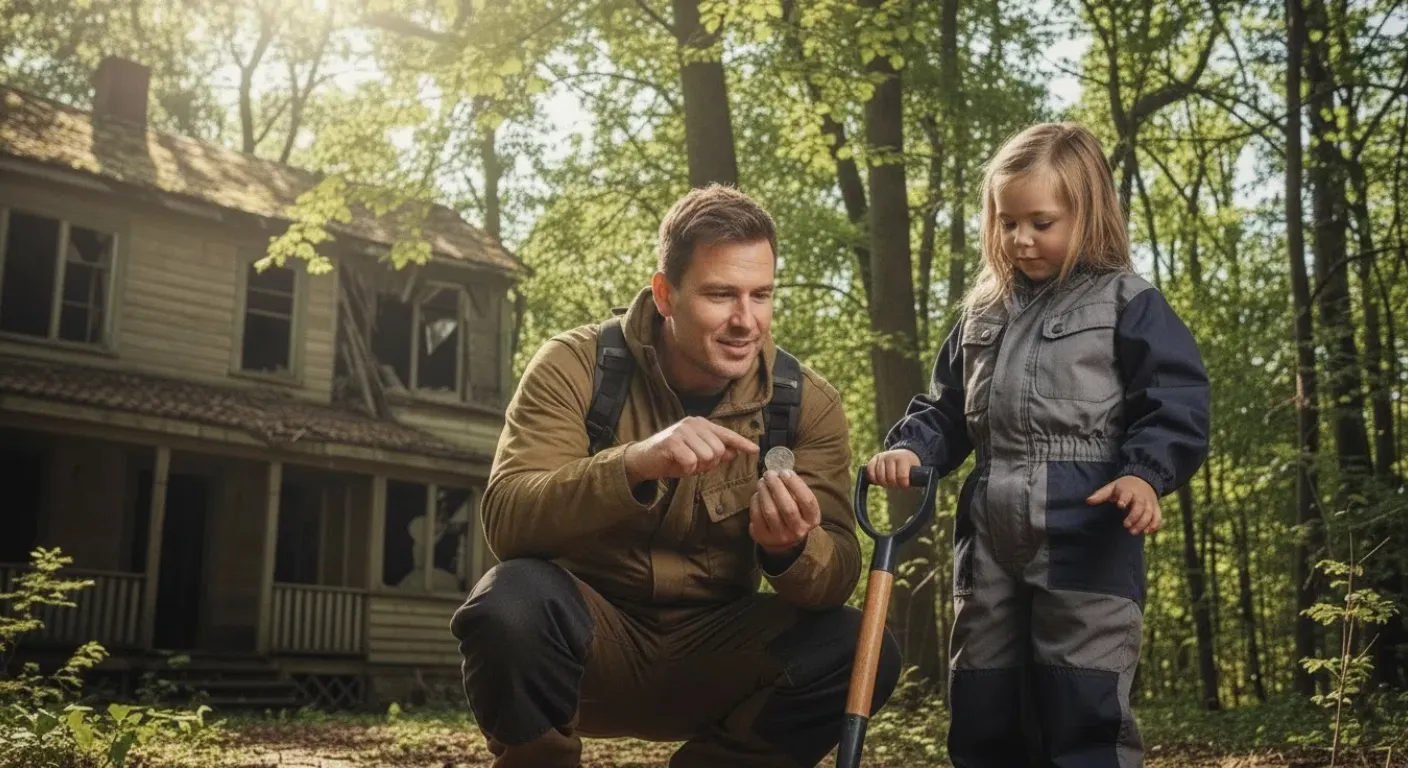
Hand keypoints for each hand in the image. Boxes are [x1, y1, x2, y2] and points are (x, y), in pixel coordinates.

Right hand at [623, 416, 758, 484]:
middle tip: (692, 464)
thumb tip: (735, 452)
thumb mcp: (697, 456)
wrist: (643, 459)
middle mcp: (693, 423)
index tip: (755, 450)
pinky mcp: (671, 441)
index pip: (726, 434)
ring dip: (696, 467)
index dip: (741, 443)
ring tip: (684, 463)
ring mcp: (682, 431)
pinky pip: (691, 462)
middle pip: (718, 451)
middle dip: (708, 464)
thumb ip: (716, 453)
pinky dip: (685, 470)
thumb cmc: (672, 457)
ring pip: (707, 457)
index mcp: (701, 424)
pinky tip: (676, 465)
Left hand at [749, 470, 820, 555]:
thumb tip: (781, 472)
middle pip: (788, 507)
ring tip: (762, 481)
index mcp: (812, 519)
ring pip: (771, 512)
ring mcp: (780, 536)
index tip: (785, 472)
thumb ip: (795, 489)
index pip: (807, 501)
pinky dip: (756, 502)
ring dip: (765, 492)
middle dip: (777, 487)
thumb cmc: (794, 514)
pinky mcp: (763, 536)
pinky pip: (757, 516)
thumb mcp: (801, 504)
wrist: (783, 541)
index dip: (796, 484)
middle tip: (770, 474)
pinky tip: (757, 493)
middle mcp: (798, 530)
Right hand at [865, 449, 921, 488]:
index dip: (903, 484)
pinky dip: (874, 478)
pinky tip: (879, 481)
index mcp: (903, 458)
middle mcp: (891, 456)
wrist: (904, 453)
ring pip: (879, 476)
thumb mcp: (915, 469)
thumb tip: (912, 486)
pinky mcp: (874, 459)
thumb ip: (914, 478)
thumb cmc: (910, 465)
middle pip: (890, 478)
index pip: (902, 476)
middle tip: (897, 485)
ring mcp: (881, 457)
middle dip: (894, 485)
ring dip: (884, 483)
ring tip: (889, 483)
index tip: (905, 485)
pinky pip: (870, 471)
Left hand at [1087, 475, 1161, 534]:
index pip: (1127, 494)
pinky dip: (1155, 524)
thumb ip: (1100, 495)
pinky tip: (1148, 531)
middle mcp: (1141, 496)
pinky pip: (1158, 517)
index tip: (1120, 505)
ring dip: (1143, 523)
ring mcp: (1150, 502)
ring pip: (1149, 513)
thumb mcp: (1111, 487)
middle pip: (1140, 506)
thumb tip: (1087, 501)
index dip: (1124, 499)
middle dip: (1134, 516)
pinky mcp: (1155, 508)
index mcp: (1128, 490)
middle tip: (1125, 525)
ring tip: (1133, 532)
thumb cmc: (1123, 486)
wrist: (1143, 479)